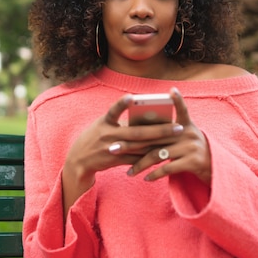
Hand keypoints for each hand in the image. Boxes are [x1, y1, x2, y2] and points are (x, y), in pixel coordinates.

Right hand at [64, 94, 179, 181]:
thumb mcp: (101, 125)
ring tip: (175, 139)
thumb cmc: (94, 136)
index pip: (113, 111)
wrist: (79, 159)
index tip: (131, 96)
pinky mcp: (116, 161)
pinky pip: (136, 159)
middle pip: (138, 133)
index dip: (121, 104)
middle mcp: (108, 135)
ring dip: (159, 143)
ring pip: (140, 147)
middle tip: (178, 127)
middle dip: (160, 130)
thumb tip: (147, 120)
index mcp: (104, 122)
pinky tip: (163, 153)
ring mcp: (113, 149)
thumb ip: (120, 122)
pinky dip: (149, 156)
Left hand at [125, 87, 210, 184]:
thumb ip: (167, 133)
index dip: (177, 100)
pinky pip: (168, 167)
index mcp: (186, 125)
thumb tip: (139, 130)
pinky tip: (145, 178)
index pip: (182, 109)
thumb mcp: (184, 137)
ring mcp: (191, 147)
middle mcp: (189, 134)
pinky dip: (155, 174)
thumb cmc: (191, 150)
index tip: (172, 90)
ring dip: (140, 165)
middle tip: (114, 149)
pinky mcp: (192, 162)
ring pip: (158, 155)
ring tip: (129, 172)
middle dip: (131, 144)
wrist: (213, 169)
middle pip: (154, 137)